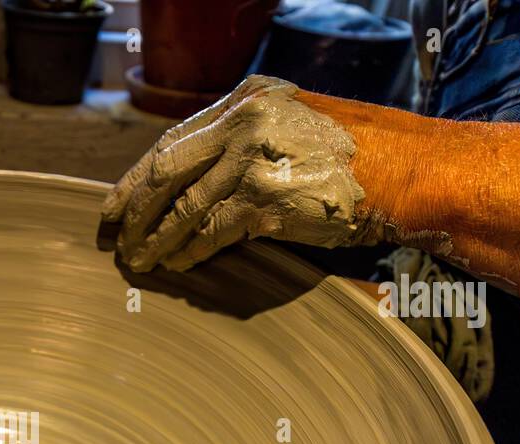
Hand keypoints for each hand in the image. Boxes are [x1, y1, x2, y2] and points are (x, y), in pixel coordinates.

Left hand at [103, 75, 378, 271]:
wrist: (406, 172)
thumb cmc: (353, 155)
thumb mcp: (292, 125)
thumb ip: (242, 141)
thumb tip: (192, 180)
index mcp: (245, 101)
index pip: (172, 141)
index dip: (136, 177)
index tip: (113, 204)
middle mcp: (244, 124)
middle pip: (166, 171)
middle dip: (134, 209)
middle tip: (116, 238)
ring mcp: (253, 162)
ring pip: (185, 208)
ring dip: (157, 239)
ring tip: (140, 261)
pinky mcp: (266, 201)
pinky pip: (213, 233)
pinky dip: (191, 252)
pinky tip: (178, 265)